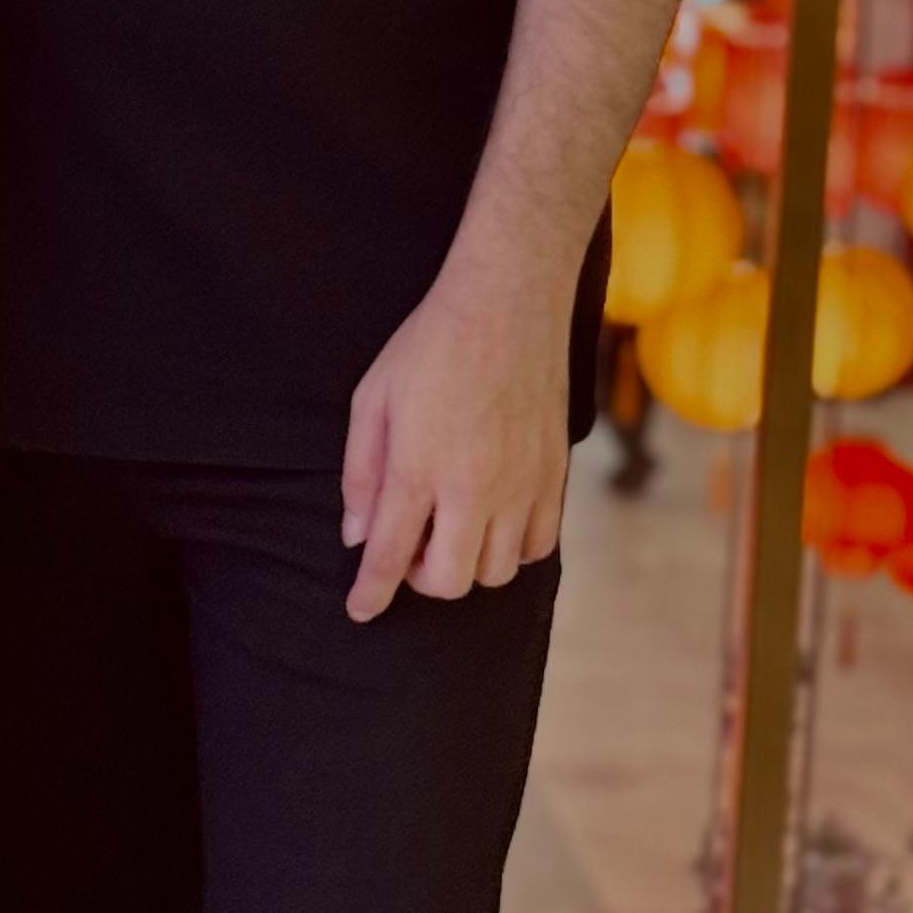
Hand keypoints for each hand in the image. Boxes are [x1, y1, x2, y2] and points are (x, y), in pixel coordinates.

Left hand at [339, 259, 568, 621]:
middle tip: (410, 548)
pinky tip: (494, 522)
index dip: (371, 593)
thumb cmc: (431, 345)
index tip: (360, 609)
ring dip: (467, 564)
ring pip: (497, 572)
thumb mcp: (372, 399)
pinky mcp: (554, 476)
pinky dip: (513, 549)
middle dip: (420, 579)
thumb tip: (357, 534)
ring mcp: (521, 485)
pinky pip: (539, 546)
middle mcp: (473, 487)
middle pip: (449, 581)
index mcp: (419, 468)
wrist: (507, 303)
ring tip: (452, 530)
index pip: (390, 556)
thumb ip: (362, 474)